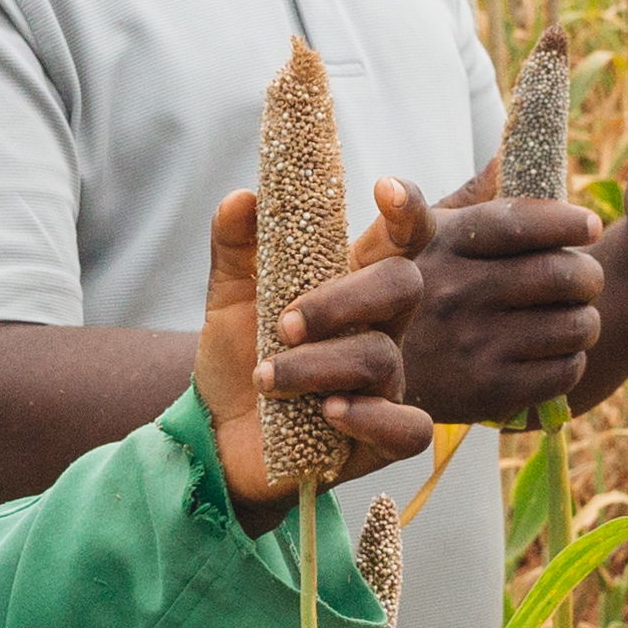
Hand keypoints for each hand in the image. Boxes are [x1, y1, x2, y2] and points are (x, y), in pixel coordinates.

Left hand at [202, 187, 432, 519]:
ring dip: (315, 366)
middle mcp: (379, 328)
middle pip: (402, 286)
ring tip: (266, 379)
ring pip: (381, 358)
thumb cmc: (239, 360)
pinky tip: (329, 414)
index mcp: (352, 286)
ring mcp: (386, 383)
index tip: (384, 190)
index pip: (400, 239)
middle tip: (284, 323)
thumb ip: (236, 245)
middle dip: (343, 299)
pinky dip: (370, 417)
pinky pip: (408, 428)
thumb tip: (244, 197)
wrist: (218, 435)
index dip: (407, 211)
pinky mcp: (383, 437)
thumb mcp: (229, 298)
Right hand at [290, 171, 602, 422]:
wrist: (367, 378)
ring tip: (572, 317)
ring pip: (574, 324)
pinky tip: (554, 353)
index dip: (566, 221)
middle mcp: (457, 292)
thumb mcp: (423, 238)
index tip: (589, 225)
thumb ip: (471, 197)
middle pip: (563, 274)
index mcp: (444, 245)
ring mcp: (472, 345)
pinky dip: (572, 361)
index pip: (521, 221)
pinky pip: (565, 371)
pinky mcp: (487, 393)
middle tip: (585, 279)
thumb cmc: (412, 293)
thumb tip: (510, 149)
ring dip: (585, 320)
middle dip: (588, 274)